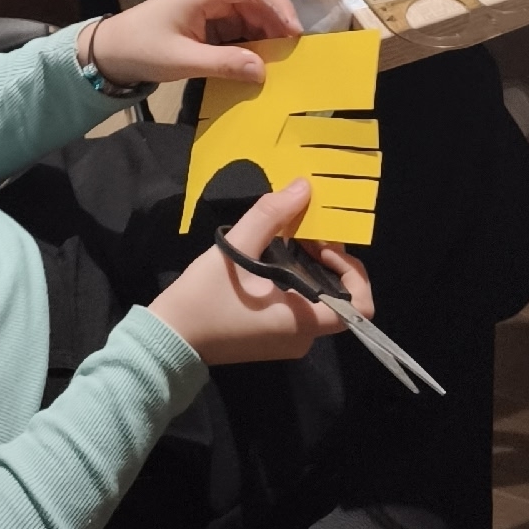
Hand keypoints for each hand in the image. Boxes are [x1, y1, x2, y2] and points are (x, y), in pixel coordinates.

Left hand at [78, 0, 304, 90]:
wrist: (110, 52)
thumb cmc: (142, 48)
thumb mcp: (182, 59)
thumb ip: (223, 63)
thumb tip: (262, 70)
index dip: (278, 3)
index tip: (294, 30)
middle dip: (278, 19)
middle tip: (294, 50)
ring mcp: (211, 7)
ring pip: (251, 13)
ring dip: (268, 32)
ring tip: (282, 58)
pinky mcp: (209, 24)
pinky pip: (240, 27)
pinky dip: (254, 41)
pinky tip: (262, 60)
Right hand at [147, 178, 373, 364]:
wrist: (169, 338)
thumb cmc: (204, 298)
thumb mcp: (236, 250)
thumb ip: (272, 216)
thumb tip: (304, 187)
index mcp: (302, 322)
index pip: (359, 305)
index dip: (352, 271)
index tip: (323, 245)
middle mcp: (303, 337)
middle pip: (338, 295)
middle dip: (325, 259)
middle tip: (299, 232)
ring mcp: (288, 341)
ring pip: (317, 299)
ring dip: (307, 267)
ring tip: (280, 240)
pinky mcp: (272, 338)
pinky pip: (299, 307)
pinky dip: (294, 281)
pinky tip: (267, 260)